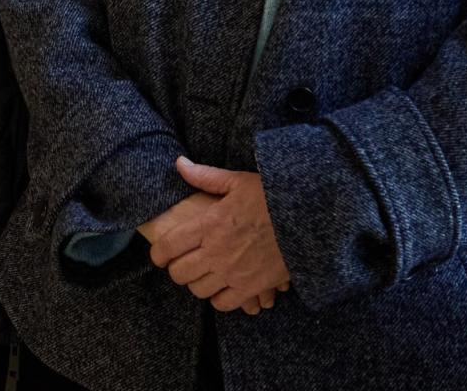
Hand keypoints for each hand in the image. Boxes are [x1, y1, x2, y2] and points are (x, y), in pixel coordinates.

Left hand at [148, 157, 290, 313]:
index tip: (160, 255)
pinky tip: (222, 287)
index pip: (168, 246)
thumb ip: (205, 176)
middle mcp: (216, 251)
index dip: (158, 254)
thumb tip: (179, 162)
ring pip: (198, 290)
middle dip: (176, 269)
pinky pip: (223, 304)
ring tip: (202, 275)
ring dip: (197, 284)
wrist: (308, 218)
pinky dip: (219, 299)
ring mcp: (233, 272)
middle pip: (179, 273)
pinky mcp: (252, 287)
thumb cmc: (272, 197)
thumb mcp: (237, 181)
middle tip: (183, 264)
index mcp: (209, 224)